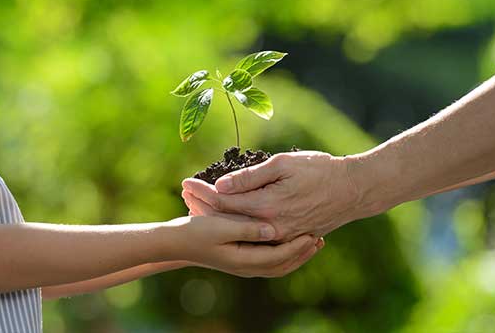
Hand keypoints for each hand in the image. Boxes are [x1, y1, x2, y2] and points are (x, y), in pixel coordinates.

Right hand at [167, 215, 321, 277]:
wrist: (175, 243)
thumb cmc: (195, 231)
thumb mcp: (221, 226)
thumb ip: (248, 228)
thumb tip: (273, 230)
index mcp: (244, 261)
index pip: (280, 256)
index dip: (298, 246)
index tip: (313, 233)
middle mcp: (246, 268)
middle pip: (283, 265)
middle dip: (302, 253)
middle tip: (319, 238)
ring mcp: (243, 267)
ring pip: (278, 266)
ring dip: (295, 255)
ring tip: (310, 241)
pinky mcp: (240, 260)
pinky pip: (269, 262)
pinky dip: (283, 254)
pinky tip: (287, 241)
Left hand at [182, 151, 363, 240]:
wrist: (354, 190)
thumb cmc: (320, 170)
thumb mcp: (284, 164)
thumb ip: (251, 177)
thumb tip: (221, 185)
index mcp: (268, 207)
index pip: (224, 203)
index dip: (202, 193)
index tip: (185, 183)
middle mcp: (271, 228)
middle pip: (227, 220)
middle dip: (203, 206)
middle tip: (185, 194)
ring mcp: (281, 236)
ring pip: (240, 230)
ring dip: (217, 218)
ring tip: (198, 206)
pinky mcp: (289, 238)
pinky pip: (256, 235)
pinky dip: (238, 225)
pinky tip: (227, 217)